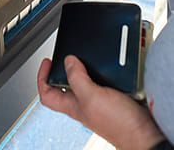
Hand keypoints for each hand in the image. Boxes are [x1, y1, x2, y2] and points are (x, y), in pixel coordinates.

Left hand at [38, 55, 163, 149]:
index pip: (47, 94)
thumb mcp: (91, 96)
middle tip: (67, 54)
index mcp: (73, 106)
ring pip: (85, 79)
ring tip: (86, 55)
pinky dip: (103, 70)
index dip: (42, 77)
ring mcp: (99, 100)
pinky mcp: (113, 95)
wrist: (146, 133)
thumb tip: (68, 61)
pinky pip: (103, 79)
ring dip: (84, 67)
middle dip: (64, 68)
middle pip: (65, 84)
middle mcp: (84, 103)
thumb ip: (77, 78)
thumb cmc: (119, 125)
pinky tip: (107, 64)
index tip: (47, 61)